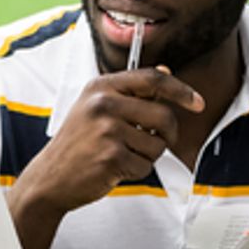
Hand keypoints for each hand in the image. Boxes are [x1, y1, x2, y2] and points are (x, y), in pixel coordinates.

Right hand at [12, 68, 202, 215]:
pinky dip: (136, 171)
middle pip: (163, 115)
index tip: (197, 102)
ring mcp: (107, 130)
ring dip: (147, 156)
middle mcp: (103, 104)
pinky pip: (146, 165)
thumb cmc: (77, 144)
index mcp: (101, 87)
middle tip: (157, 141)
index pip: (152, 79)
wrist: (51, 177)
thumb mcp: (96, 107)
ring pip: (158, 144)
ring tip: (122, 155)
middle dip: (168, 134)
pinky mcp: (111, 156)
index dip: (181, 90)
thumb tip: (167, 71)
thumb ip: (131, 91)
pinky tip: (115, 168)